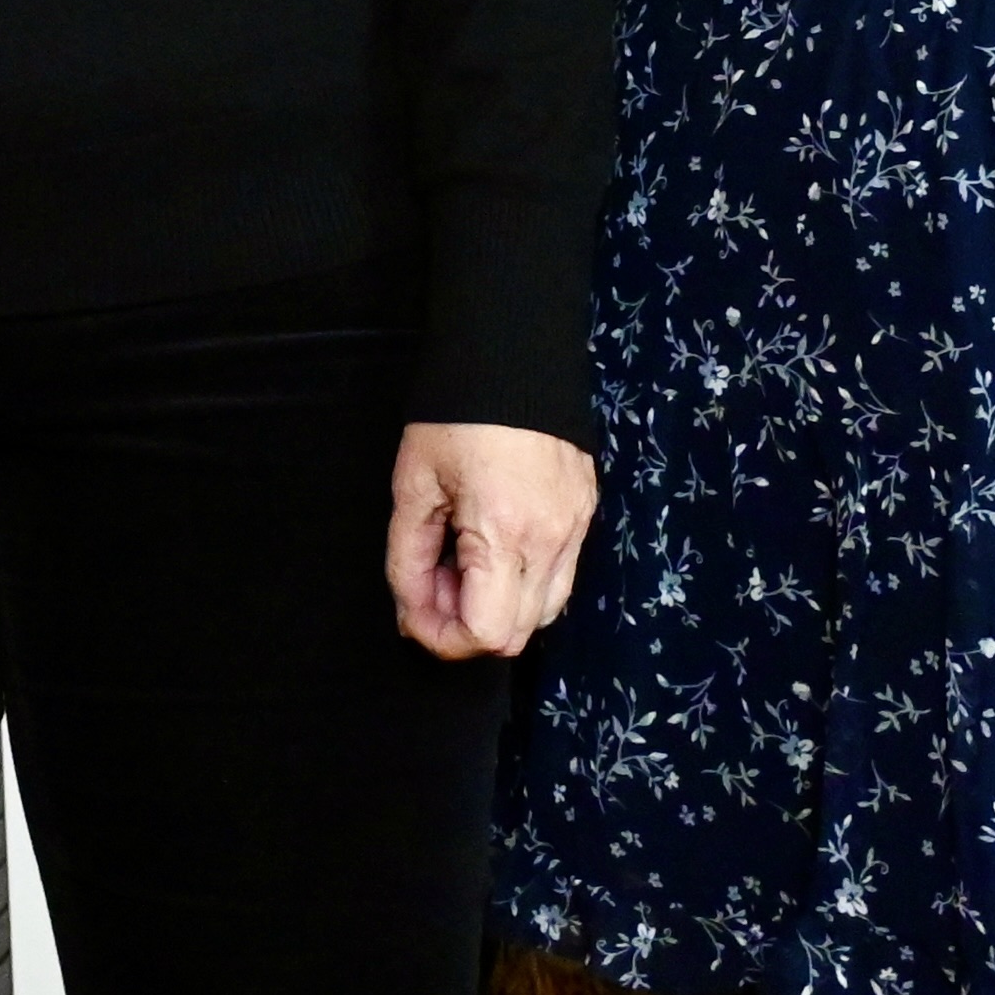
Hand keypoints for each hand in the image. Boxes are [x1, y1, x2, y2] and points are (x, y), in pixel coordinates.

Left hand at [389, 422, 597, 659]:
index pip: (487, 633)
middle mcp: (551, 541)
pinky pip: (561, 576)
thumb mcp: (413, 487)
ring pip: (545, 611)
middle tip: (435, 580)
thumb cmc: (454, 417)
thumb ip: (408, 560)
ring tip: (463, 561)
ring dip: (500, 607)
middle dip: (466, 624)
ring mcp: (577, 528)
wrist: (511, 355)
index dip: (443, 639)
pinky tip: (493, 543)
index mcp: (504, 532)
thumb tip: (413, 613)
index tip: (415, 611)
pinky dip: (525, 581)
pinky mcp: (586, 512)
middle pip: (518, 635)